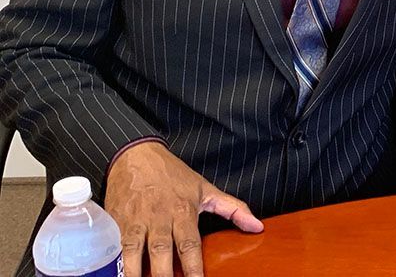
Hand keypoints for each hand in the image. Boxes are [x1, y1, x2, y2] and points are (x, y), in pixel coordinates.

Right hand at [105, 141, 263, 276]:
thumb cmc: (173, 175)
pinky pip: (114, 249)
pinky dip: (116, 265)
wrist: (136, 155)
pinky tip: (118, 275)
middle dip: (164, 276)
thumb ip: (232, 209)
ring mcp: (135, 222)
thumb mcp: (205, 189)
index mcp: (183, 212)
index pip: (190, 245)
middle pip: (161, 253)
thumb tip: (256, 226)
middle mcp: (159, 218)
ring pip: (133, 254)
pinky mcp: (115, 224)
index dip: (193, 269)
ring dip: (136, 275)